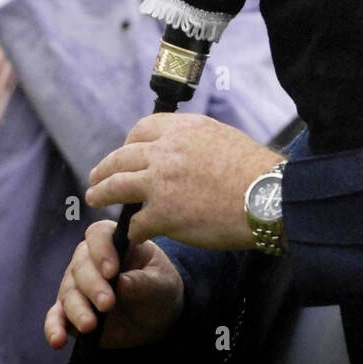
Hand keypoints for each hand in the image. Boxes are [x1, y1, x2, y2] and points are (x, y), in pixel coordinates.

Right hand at [44, 220, 183, 349]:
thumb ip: (142, 282)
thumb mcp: (160, 284)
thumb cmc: (159, 288)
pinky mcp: (70, 312)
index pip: (99, 235)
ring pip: (68, 292)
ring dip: (77, 309)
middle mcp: (90, 260)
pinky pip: (56, 317)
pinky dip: (55, 328)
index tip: (112, 271)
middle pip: (81, 266)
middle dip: (93, 286)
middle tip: (108, 303)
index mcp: (114, 242)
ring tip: (90, 325)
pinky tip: (58, 340)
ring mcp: (77, 286)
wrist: (155, 317)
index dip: (102, 251)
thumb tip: (120, 283)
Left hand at [86, 112, 282, 249]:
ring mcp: (161, 183)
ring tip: (95, 198)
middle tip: (97, 177)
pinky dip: (131, 230)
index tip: (126, 153)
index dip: (128, 143)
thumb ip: (197, 142)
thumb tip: (186, 150)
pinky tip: (132, 235)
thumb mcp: (223, 138)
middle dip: (105, 168)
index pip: (142, 129)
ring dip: (102, 193)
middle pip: (122, 156)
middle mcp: (166, 151)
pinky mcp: (163, 214)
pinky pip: (135, 222)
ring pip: (116, 186)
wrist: (267, 197)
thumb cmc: (257, 172)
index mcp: (183, 129)